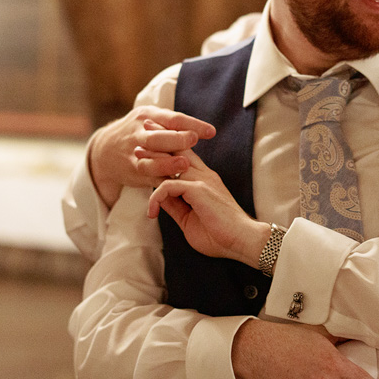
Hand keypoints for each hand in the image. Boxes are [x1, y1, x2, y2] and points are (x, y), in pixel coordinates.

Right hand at [88, 107, 216, 207]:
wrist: (104, 150)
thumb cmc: (139, 131)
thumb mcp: (151, 119)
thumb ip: (174, 124)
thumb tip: (207, 131)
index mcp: (147, 115)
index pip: (172, 119)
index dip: (192, 124)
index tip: (211, 132)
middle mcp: (138, 134)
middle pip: (157, 137)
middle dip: (176, 139)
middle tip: (193, 140)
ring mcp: (133, 154)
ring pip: (148, 160)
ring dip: (167, 163)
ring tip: (184, 164)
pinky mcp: (132, 172)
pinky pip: (147, 177)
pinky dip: (161, 180)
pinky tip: (176, 183)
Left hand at [147, 151, 269, 265]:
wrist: (242, 241)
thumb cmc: (220, 235)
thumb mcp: (189, 219)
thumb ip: (175, 206)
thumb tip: (160, 199)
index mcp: (204, 179)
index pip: (184, 157)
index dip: (168, 149)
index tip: (150, 144)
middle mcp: (204, 174)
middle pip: (178, 150)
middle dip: (159, 141)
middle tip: (140, 137)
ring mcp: (202, 180)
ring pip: (171, 162)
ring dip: (152, 160)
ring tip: (136, 162)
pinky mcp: (199, 190)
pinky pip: (168, 185)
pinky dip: (156, 198)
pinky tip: (152, 212)